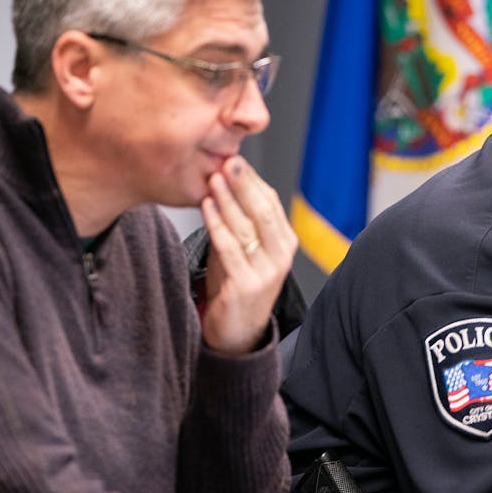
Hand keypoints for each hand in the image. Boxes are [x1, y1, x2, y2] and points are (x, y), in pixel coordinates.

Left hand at [198, 156, 296, 353]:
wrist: (235, 333)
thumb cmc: (236, 286)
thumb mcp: (243, 249)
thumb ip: (240, 220)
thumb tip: (227, 180)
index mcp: (284, 243)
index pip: (271, 204)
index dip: (253, 180)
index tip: (235, 159)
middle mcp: (281, 257)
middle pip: (263, 212)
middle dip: (245, 184)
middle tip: (229, 160)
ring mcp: (266, 273)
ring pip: (247, 227)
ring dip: (229, 200)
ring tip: (214, 178)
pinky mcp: (247, 286)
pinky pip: (230, 248)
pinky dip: (217, 224)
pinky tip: (207, 207)